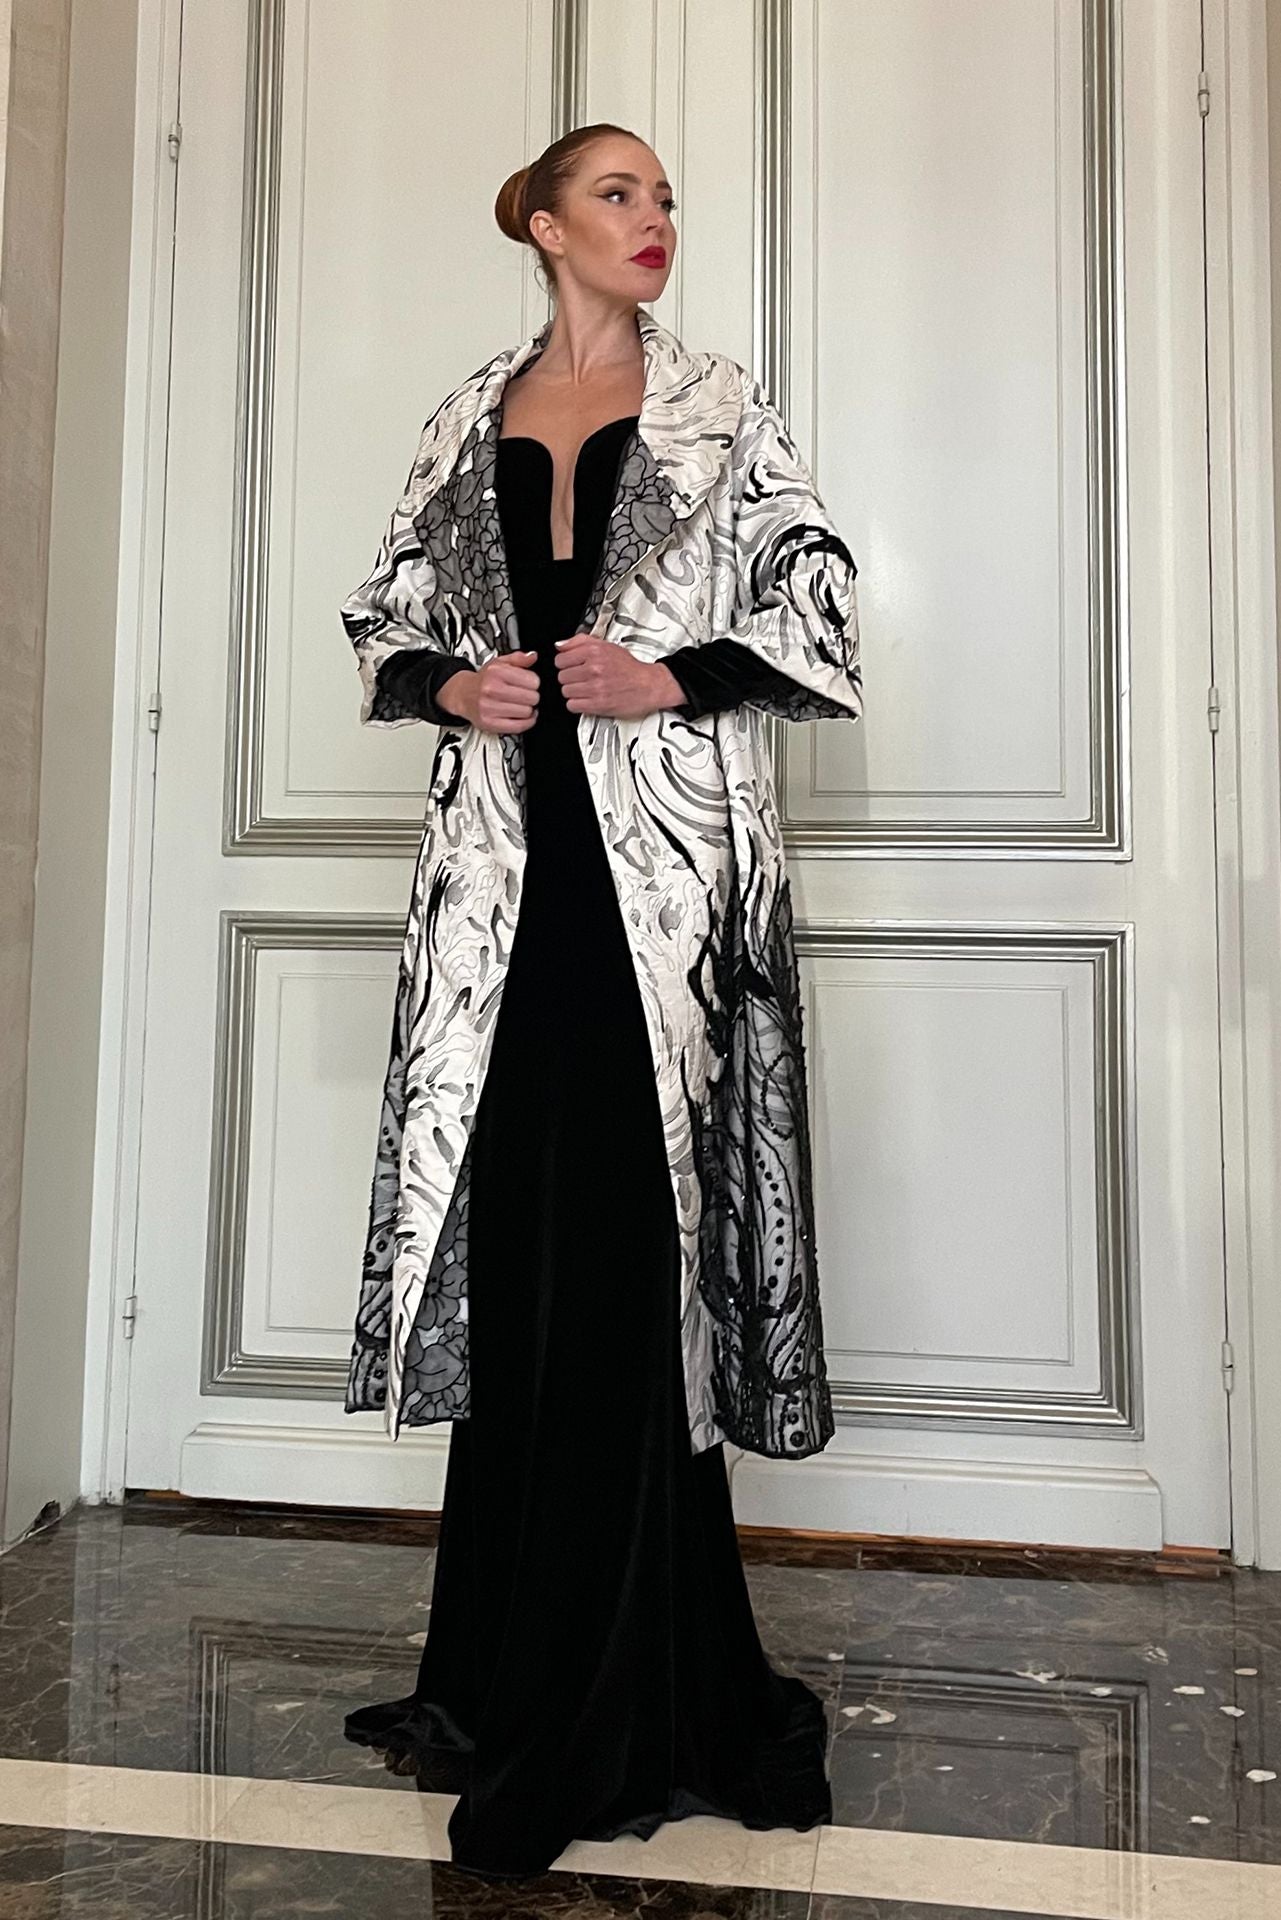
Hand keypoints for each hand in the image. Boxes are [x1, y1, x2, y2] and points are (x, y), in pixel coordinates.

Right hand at [438, 652, 539, 733]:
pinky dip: (526, 722)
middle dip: (532, 696)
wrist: (463, 694)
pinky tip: (523, 716)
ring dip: (528, 710)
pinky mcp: (490, 723)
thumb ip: (518, 658)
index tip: (530, 684)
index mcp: (496, 672)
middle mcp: (492, 689)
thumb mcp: (499, 663)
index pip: (533, 681)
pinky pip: (519, 726)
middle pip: (532, 697)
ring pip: (527, 712)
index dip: (534, 683)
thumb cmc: (483, 680)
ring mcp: (490, 708)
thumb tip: (532, 657)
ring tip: (521, 705)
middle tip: (525, 695)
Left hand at [554, 633, 684, 718]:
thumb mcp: (607, 645)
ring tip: (585, 689)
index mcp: (594, 652)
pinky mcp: (598, 704)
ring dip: (573, 691)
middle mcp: (594, 669)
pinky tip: (586, 699)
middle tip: (581, 678)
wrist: (649, 685)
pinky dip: (577, 704)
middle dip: (570, 678)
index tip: (571, 666)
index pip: (560, 659)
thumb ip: (580, 641)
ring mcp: (596, 687)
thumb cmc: (630, 668)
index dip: (565, 664)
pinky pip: (572, 705)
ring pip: (566, 691)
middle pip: (562, 676)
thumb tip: (560, 645)